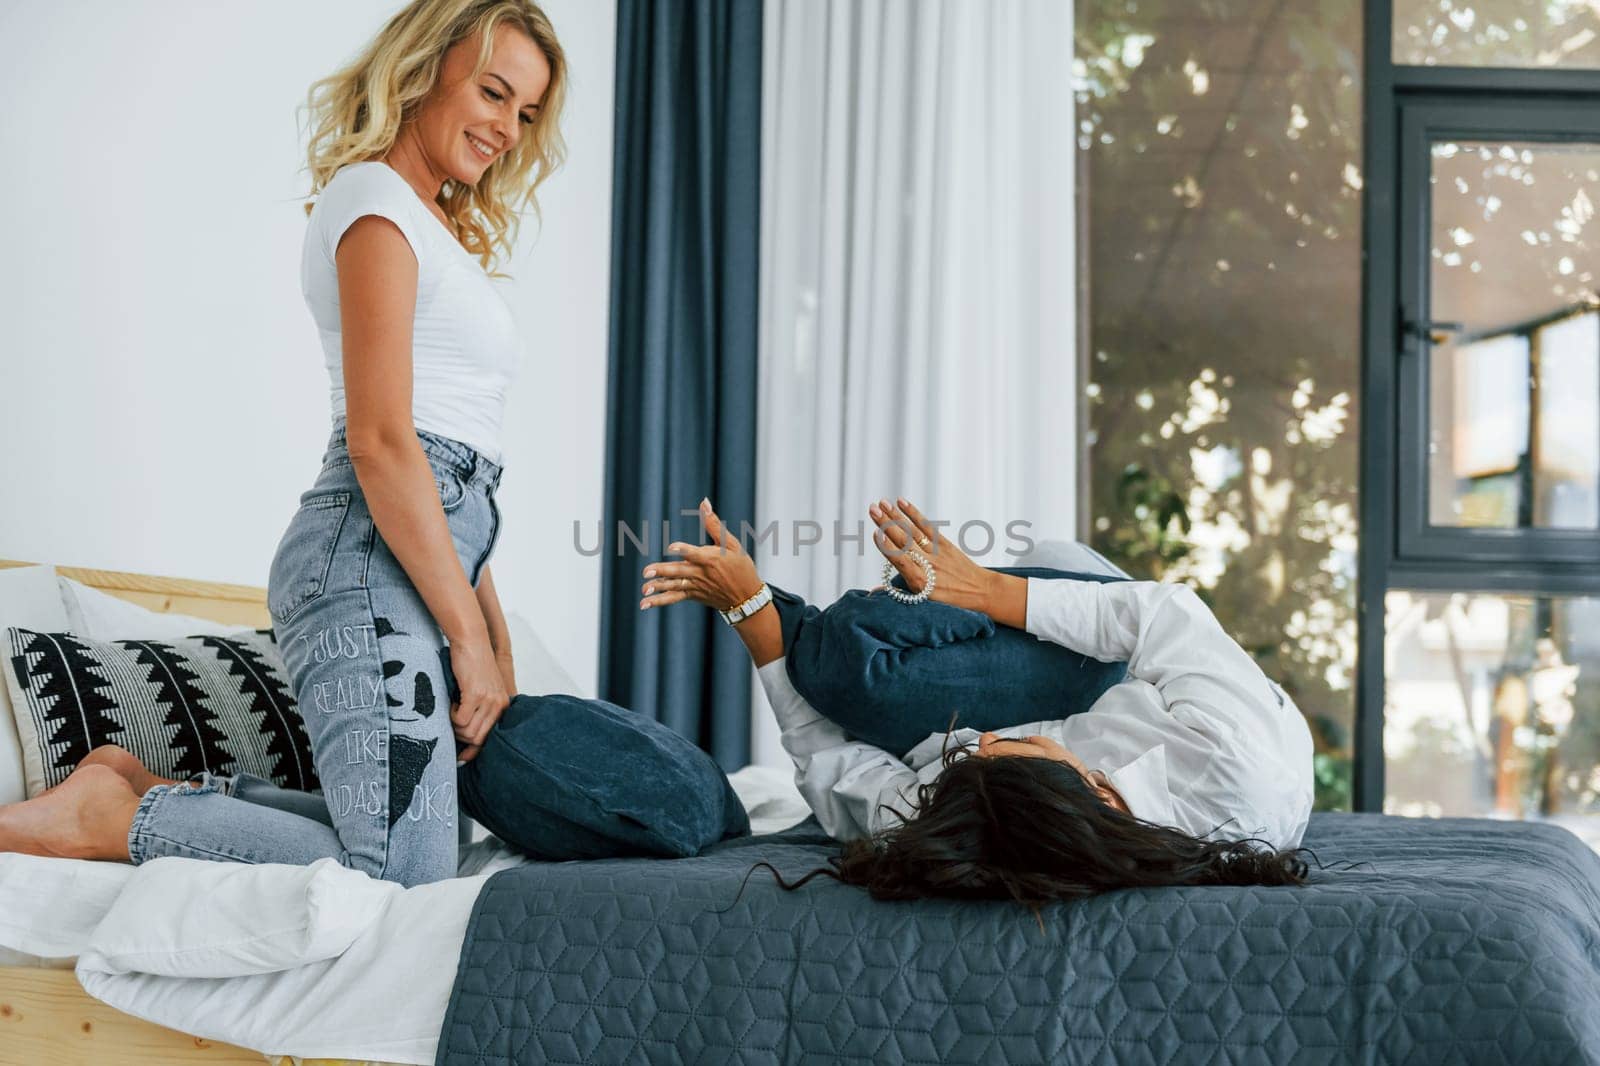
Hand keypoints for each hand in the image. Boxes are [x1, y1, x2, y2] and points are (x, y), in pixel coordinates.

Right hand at [448, 637, 509, 763]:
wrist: (471, 642)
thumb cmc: (472, 666)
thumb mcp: (481, 690)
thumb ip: (479, 711)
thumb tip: (466, 736)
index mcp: (503, 706)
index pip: (490, 738)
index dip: (475, 751)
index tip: (463, 759)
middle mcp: (499, 705)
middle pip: (477, 738)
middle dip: (461, 736)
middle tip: (452, 723)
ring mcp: (488, 700)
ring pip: (468, 731)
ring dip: (455, 726)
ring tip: (452, 710)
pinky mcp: (475, 694)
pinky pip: (460, 720)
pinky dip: (451, 716)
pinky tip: (452, 702)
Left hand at [639, 497, 763, 611]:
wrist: (746, 597)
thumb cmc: (740, 566)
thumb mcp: (732, 544)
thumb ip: (714, 524)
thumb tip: (704, 502)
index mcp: (711, 559)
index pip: (696, 554)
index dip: (684, 550)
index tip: (671, 548)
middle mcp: (702, 573)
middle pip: (679, 571)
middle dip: (662, 571)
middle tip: (646, 571)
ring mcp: (696, 585)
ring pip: (674, 586)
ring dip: (658, 587)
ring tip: (644, 589)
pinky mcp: (693, 594)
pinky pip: (675, 597)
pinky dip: (660, 601)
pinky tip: (645, 603)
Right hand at [869, 496, 994, 612]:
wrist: (981, 592)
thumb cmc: (948, 600)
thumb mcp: (923, 602)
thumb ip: (899, 592)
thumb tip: (874, 592)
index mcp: (920, 583)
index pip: (900, 561)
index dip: (887, 548)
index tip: (875, 534)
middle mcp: (928, 566)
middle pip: (904, 542)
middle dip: (886, 524)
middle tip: (872, 509)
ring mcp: (937, 553)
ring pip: (912, 532)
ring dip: (895, 516)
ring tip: (882, 503)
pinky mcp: (945, 544)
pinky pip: (927, 526)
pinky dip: (914, 514)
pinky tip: (902, 503)